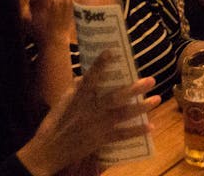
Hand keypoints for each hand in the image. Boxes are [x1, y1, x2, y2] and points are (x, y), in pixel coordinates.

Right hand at [16, 51, 159, 175]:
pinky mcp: (100, 140)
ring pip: (123, 115)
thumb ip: (75, 88)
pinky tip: (151, 126)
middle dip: (134, 89)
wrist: (47, 152)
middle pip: (115, 97)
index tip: (112, 51)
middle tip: (151, 80)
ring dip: (142, 107)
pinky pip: (121, 135)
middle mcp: (90, 110)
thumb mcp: (62, 102)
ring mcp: (96, 126)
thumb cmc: (54, 124)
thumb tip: (86, 74)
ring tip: (157, 99)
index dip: (101, 64)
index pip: (91, 78)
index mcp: (78, 98)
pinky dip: (137, 131)